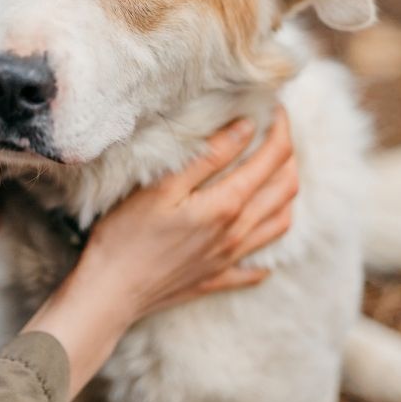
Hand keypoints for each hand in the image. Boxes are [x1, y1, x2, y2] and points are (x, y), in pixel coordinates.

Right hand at [23, 108, 296, 397]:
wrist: (111, 293)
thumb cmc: (127, 236)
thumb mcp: (162, 187)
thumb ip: (207, 158)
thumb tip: (245, 128)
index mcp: (226, 205)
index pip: (272, 159)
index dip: (280, 129)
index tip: (275, 109)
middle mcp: (237, 233)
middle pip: (285, 189)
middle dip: (289, 155)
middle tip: (277, 132)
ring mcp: (230, 259)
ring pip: (280, 223)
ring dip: (285, 193)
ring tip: (276, 173)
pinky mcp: (216, 279)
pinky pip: (256, 267)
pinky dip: (266, 249)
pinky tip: (258, 240)